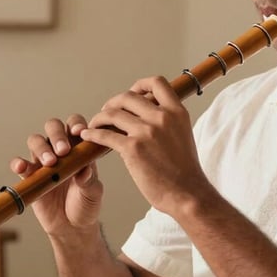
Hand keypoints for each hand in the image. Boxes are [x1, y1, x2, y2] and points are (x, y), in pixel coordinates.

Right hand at [10, 114, 103, 238]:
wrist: (72, 228)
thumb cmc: (86, 205)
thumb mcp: (93, 193)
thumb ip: (89, 181)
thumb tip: (85, 169)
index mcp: (79, 148)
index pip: (75, 125)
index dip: (76, 124)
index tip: (79, 132)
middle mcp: (60, 150)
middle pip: (53, 127)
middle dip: (57, 134)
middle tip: (63, 151)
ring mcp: (43, 162)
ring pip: (36, 141)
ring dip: (41, 148)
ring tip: (50, 163)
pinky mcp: (30, 176)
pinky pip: (20, 164)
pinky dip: (18, 163)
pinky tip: (22, 167)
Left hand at [80, 76, 210, 216]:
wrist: (187, 194)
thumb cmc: (185, 171)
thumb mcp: (184, 135)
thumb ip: (169, 121)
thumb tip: (151, 114)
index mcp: (177, 112)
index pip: (157, 83)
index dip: (140, 85)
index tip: (133, 93)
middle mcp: (162, 117)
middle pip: (128, 97)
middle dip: (113, 103)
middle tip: (107, 112)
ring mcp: (146, 132)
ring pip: (113, 113)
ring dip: (99, 118)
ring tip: (95, 125)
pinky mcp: (132, 149)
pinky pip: (105, 134)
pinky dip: (93, 134)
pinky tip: (88, 137)